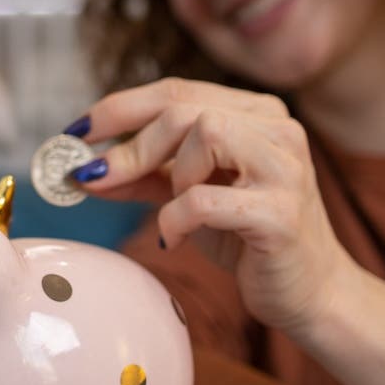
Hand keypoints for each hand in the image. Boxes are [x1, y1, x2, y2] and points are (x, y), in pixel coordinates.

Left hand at [72, 77, 356, 332]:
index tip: (76, 133)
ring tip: (172, 210)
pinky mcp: (280, 213)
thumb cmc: (247, 239)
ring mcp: (285, 168)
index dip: (119, 108)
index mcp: (257, 114)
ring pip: (203, 135)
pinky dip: (175, 218)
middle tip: (94, 176)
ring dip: (168, 175)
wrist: (308, 294)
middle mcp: (278, 130)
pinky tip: (176, 237)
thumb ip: (143, 175)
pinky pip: (204, 200)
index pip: (177, 90)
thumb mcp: (187, 195)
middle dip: (129, 144)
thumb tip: (84, 169)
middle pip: (185, 109)